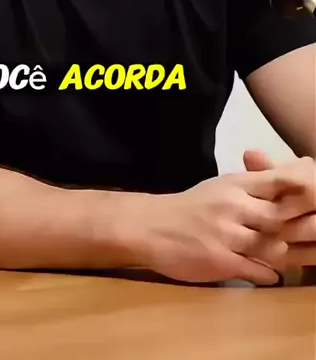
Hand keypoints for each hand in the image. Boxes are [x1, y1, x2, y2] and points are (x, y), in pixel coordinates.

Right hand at [117, 163, 309, 285]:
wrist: (151, 226)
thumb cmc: (191, 206)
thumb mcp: (222, 186)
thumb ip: (255, 184)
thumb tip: (297, 174)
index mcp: (234, 185)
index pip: (276, 182)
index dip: (301, 190)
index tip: (314, 196)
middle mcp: (232, 206)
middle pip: (279, 217)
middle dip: (298, 226)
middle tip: (312, 231)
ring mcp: (226, 234)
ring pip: (271, 246)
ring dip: (285, 253)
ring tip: (298, 255)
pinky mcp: (220, 260)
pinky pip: (256, 270)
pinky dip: (268, 274)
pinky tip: (272, 274)